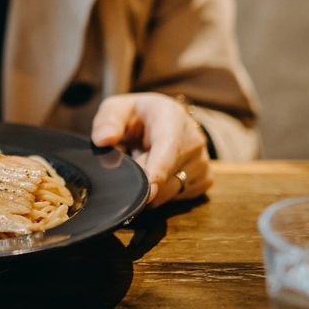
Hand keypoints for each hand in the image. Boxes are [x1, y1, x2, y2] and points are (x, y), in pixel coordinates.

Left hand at [91, 92, 212, 206]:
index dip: (158, 169)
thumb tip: (103, 140)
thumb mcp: (116, 109)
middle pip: (167, 175)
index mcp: (172, 116)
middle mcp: (194, 139)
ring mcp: (202, 162)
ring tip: (142, 162)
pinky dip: (160, 193)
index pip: (169, 146)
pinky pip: (176, 198)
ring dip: (149, 186)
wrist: (164, 121)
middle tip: (128, 162)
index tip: (149, 190)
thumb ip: (107, 121)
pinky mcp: (204, 180)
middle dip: (140, 179)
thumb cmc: (136, 116)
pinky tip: (154, 173)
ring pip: (170, 191)